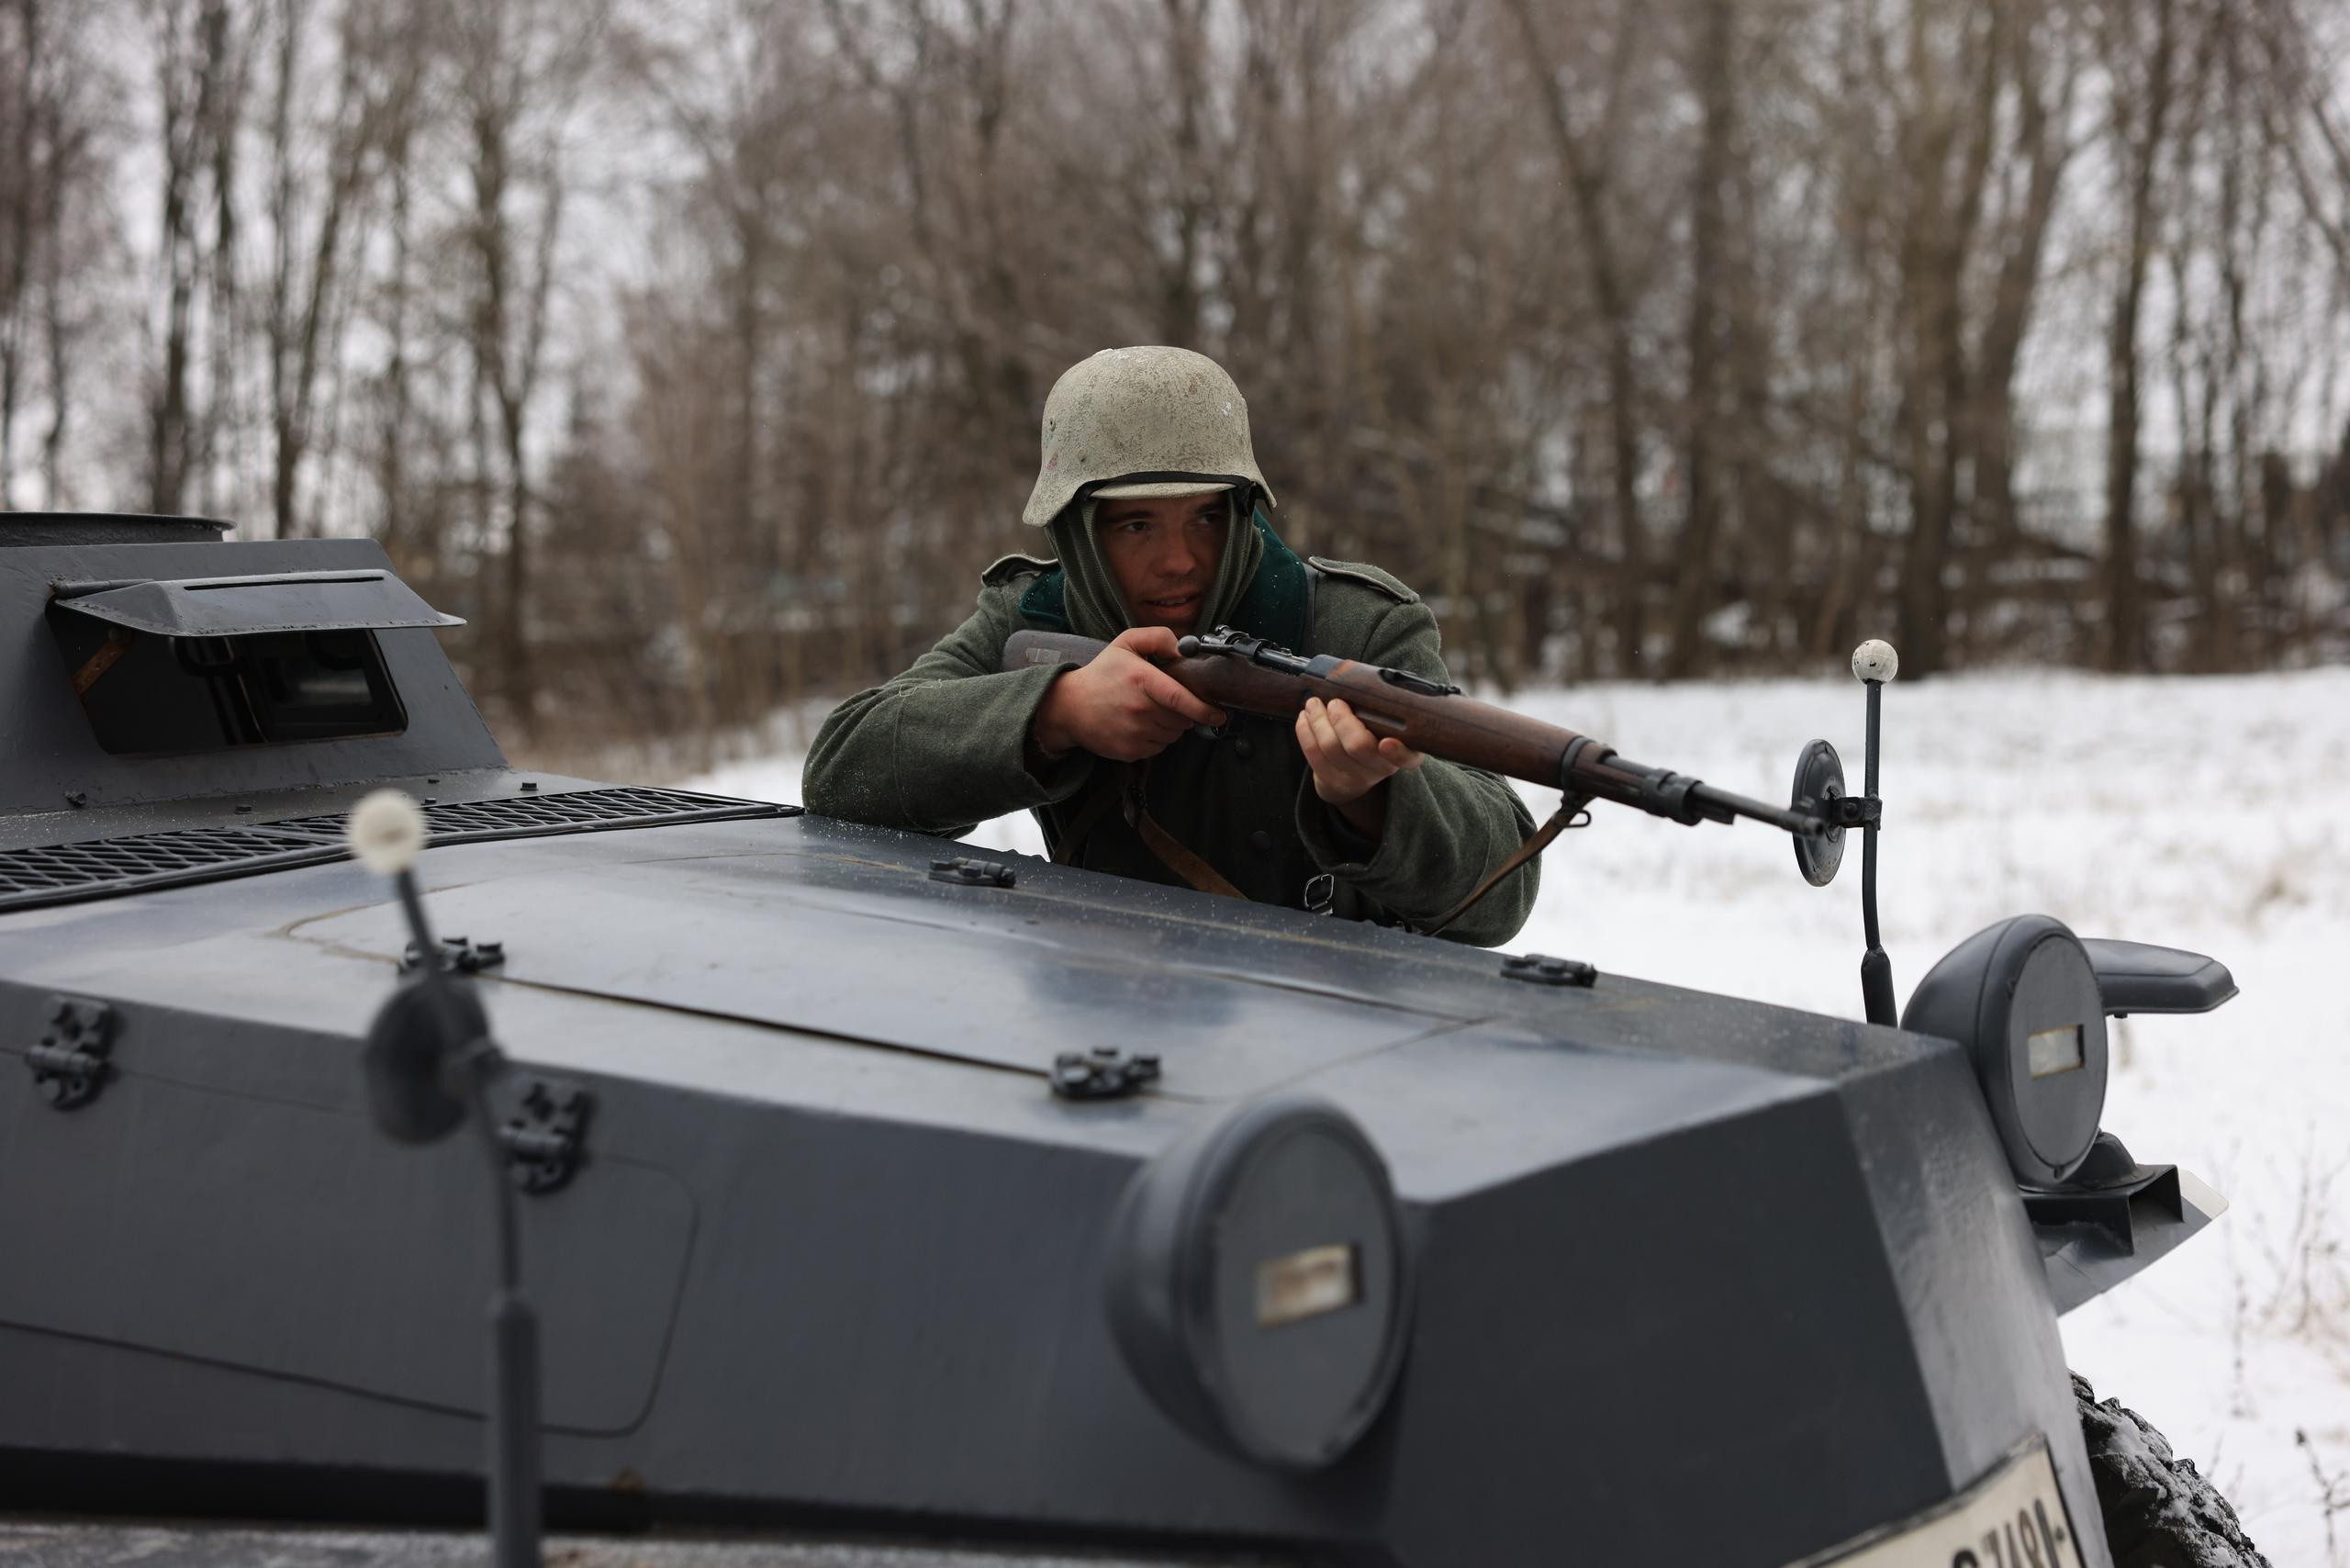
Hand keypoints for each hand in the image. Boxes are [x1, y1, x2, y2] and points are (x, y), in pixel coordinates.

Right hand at [1033, 627, 1226, 762]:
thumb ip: (1157, 638)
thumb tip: (1183, 650)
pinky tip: (1140, 725)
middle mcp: (1139, 709)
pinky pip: (1158, 748)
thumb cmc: (1102, 674)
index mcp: (1141, 679)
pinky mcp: (1129, 751)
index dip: (1204, 709)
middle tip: (1164, 701)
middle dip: (1182, 712)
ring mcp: (1134, 733)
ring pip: (1173, 735)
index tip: (1219, 713)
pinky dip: (1156, 739)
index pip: (1180, 698)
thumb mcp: (1126, 643)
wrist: (1069, 707)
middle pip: (1181, 719)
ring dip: (1170, 726)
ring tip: (1149, 712)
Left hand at [1297, 696, 1422, 836]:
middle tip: (1335, 703)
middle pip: (1359, 746)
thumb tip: (1360, 682)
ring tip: (1313, 704)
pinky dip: (1305, 731)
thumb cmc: (1371, 737)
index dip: (1398, 753)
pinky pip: (1314, 754)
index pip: (1408, 758)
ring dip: (1318, 720)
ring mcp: (1357, 778)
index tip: (1386, 742)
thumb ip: (1382, 709)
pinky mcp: (1333, 782)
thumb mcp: (1386, 725)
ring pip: (1331, 747)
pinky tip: (1304, 718)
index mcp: (1404, 753)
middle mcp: (1382, 768)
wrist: (1352, 774)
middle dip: (1342, 719)